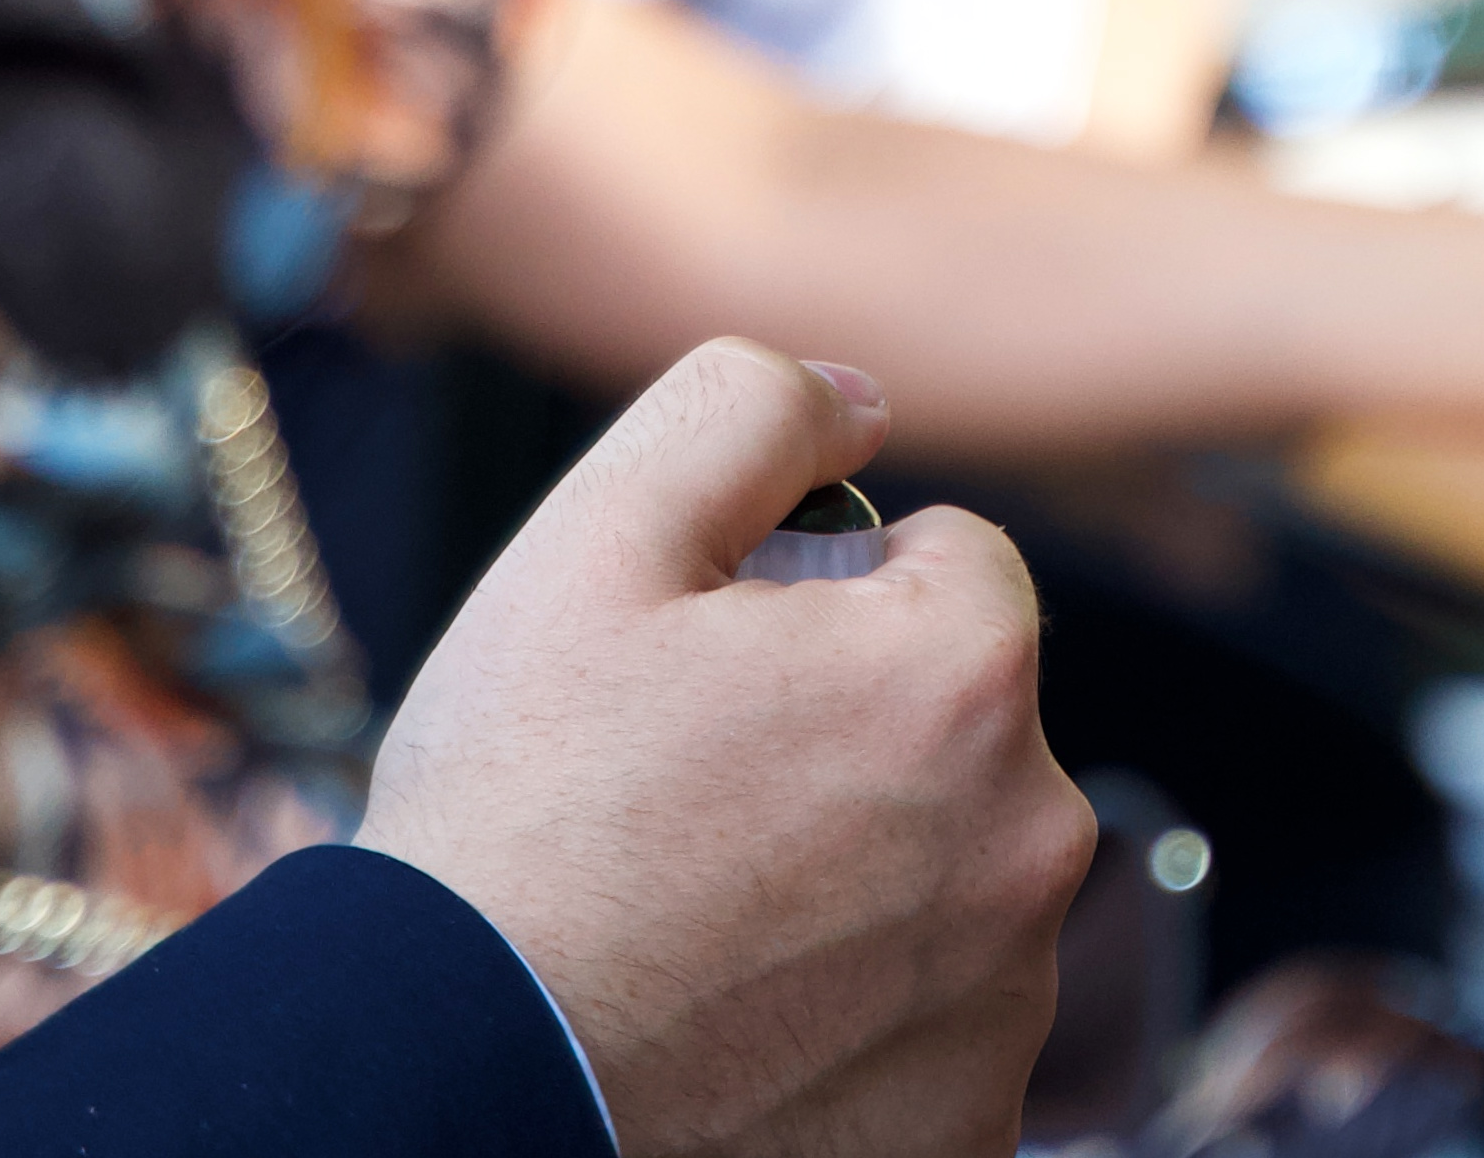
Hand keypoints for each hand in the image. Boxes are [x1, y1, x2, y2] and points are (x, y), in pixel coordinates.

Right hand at [360, 343, 1096, 1157]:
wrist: (453, 1077)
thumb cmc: (518, 810)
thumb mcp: (597, 537)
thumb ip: (749, 411)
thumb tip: (861, 399)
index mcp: (965, 674)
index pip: (955, 568)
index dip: (826, 599)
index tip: (722, 673)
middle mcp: (1031, 842)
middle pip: (960, 734)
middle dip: (856, 740)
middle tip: (695, 802)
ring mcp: (1006, 1009)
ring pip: (950, 885)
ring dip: (863, 888)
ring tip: (703, 925)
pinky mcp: (969, 1136)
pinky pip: (935, 1037)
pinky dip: (859, 1032)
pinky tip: (743, 1030)